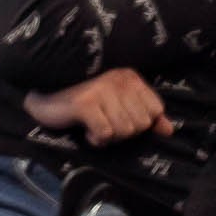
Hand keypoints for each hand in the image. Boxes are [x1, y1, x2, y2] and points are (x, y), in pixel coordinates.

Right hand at [23, 68, 174, 145]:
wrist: (47, 100)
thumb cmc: (86, 104)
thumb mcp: (120, 107)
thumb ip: (147, 116)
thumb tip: (169, 130)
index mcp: (129, 77)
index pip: (155, 111)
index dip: (139, 121)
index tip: (118, 114)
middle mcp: (117, 79)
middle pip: (140, 124)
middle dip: (122, 130)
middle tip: (103, 119)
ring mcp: (100, 90)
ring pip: (124, 132)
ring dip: (108, 135)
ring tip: (93, 123)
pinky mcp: (84, 104)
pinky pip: (105, 134)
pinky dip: (95, 138)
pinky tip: (84, 128)